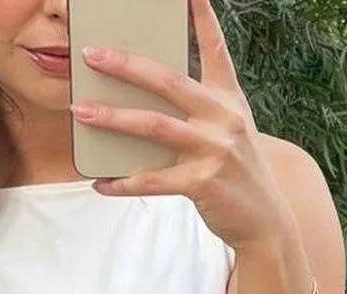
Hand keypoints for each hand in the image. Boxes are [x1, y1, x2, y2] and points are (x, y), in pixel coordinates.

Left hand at [71, 0, 293, 251]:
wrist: (265, 220)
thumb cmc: (238, 173)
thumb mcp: (230, 131)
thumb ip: (198, 112)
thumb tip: (143, 105)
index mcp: (229, 99)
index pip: (215, 48)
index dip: (201, 16)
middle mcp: (223, 117)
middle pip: (167, 81)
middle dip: (126, 66)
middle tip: (92, 55)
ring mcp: (213, 149)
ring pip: (153, 126)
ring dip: (112, 118)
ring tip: (80, 112)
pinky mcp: (202, 182)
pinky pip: (152, 180)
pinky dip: (122, 183)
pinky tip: (100, 183)